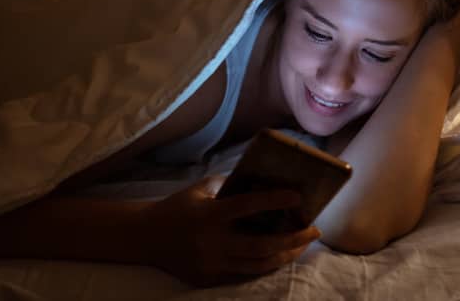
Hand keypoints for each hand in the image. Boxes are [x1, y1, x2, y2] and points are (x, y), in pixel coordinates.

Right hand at [136, 178, 319, 287]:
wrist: (145, 237)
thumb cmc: (178, 207)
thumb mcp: (201, 189)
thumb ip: (231, 184)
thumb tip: (264, 180)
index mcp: (210, 215)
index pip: (248, 207)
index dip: (275, 201)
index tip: (298, 197)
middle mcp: (212, 243)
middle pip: (261, 246)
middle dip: (293, 239)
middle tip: (314, 229)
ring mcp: (211, 265)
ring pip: (258, 265)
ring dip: (285, 256)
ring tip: (302, 244)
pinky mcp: (209, 279)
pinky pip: (244, 274)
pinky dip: (265, 265)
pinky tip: (280, 255)